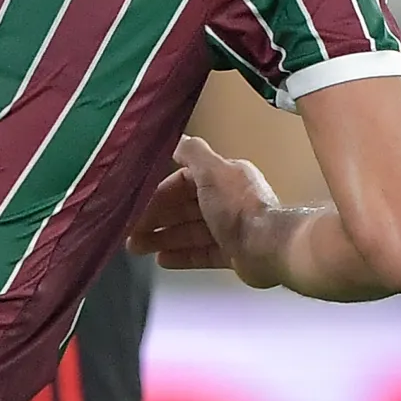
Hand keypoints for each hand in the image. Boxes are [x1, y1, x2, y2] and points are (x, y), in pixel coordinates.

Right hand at [127, 135, 282, 283]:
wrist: (268, 247)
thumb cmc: (239, 207)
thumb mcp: (212, 171)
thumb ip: (193, 153)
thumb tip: (177, 140)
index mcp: (224, 178)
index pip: (183, 183)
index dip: (159, 194)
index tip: (138, 205)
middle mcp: (227, 202)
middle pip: (184, 209)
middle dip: (155, 219)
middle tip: (132, 231)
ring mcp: (230, 230)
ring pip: (189, 233)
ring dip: (162, 239)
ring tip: (137, 248)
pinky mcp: (233, 253)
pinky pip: (202, 254)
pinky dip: (182, 256)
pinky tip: (162, 260)